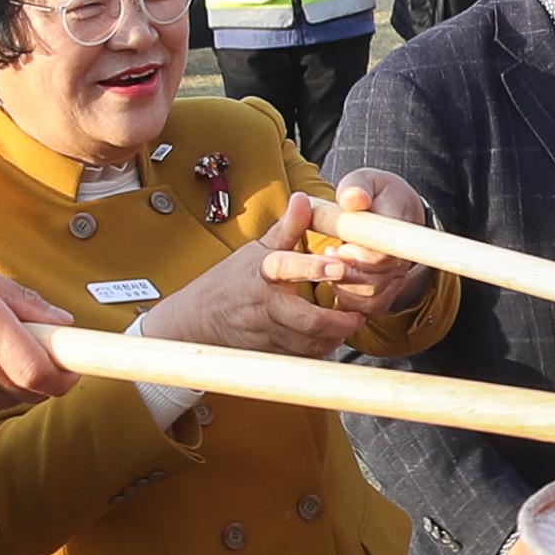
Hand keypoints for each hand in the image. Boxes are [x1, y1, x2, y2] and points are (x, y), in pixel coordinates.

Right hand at [134, 206, 368, 361]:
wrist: (198, 321)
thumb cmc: (231, 281)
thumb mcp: (256, 250)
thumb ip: (287, 228)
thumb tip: (304, 198)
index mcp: (262, 273)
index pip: (286, 267)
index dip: (312, 268)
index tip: (338, 266)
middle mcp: (264, 305)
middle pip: (307, 320)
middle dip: (338, 320)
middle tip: (357, 313)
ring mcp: (266, 332)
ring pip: (310, 343)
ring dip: (334, 336)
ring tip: (347, 324)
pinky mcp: (268, 354)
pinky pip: (302, 357)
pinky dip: (320, 350)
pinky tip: (328, 338)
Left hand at [297, 174, 437, 323]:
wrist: (392, 209)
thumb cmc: (373, 194)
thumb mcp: (364, 181)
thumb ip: (356, 187)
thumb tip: (352, 199)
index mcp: (401, 230)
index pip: (384, 255)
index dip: (359, 257)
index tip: (339, 248)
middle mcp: (405, 258)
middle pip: (377, 281)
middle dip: (346, 272)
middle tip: (329, 254)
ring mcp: (397, 278)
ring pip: (371, 297)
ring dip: (344, 286)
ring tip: (332, 265)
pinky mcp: (387, 293)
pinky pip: (368, 308)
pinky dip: (348, 299)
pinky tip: (336, 281)